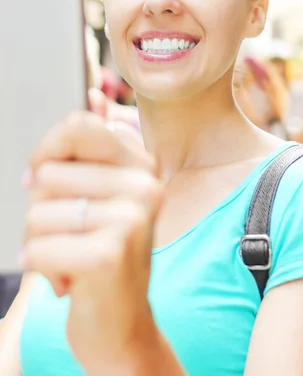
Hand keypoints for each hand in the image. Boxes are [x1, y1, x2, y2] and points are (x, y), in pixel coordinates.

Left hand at [23, 111, 162, 374]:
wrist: (123, 325)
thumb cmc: (107, 256)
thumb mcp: (105, 196)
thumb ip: (96, 147)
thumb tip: (93, 95)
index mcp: (143, 164)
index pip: (80, 125)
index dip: (48, 151)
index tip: (43, 176)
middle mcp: (145, 184)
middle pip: (49, 174)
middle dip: (42, 211)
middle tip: (70, 235)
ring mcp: (132, 217)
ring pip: (38, 212)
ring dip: (41, 243)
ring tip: (72, 256)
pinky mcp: (110, 253)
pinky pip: (37, 248)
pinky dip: (41, 270)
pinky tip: (70, 280)